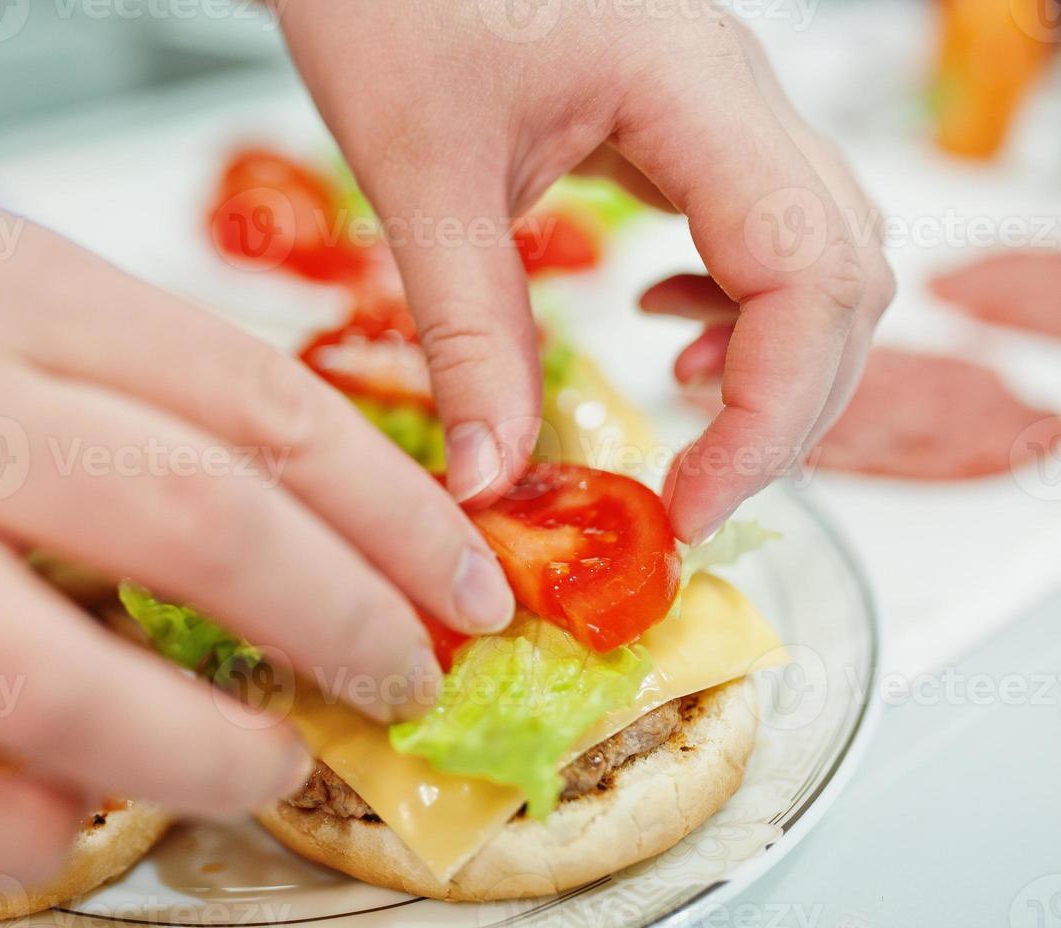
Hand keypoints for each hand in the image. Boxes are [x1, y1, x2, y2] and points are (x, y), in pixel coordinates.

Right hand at [0, 193, 513, 884]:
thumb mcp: (6, 272)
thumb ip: (149, 367)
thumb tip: (313, 492)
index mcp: (20, 307)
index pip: (265, 412)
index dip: (395, 516)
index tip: (464, 582)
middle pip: (198, 533)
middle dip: (343, 627)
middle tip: (402, 679)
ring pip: (56, 686)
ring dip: (200, 754)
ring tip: (270, 771)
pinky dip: (8, 835)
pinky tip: (73, 818)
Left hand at [278, 3, 894, 539]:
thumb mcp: (423, 178)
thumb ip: (468, 336)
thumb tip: (493, 479)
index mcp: (693, 88)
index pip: (809, 275)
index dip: (770, 415)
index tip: (693, 500)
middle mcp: (733, 91)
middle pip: (842, 273)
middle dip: (785, 404)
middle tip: (694, 490)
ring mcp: (717, 102)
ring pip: (817, 250)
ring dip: (773, 355)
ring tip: (684, 407)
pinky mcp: (682, 120)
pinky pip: (759, 224)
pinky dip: (735, 300)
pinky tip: (665, 320)